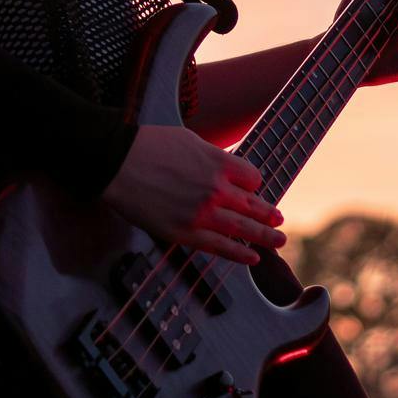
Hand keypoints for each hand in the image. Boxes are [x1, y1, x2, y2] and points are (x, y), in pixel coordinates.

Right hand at [100, 125, 284, 265]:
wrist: (117, 162)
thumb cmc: (148, 145)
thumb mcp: (190, 139)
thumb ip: (212, 157)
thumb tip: (226, 168)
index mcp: (219, 163)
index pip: (252, 177)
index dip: (252, 183)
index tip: (249, 188)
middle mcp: (216, 189)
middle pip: (254, 205)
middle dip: (269, 215)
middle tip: (280, 220)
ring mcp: (202, 213)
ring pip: (243, 229)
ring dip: (264, 237)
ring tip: (278, 241)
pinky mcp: (184, 233)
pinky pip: (220, 247)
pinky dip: (239, 254)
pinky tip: (252, 257)